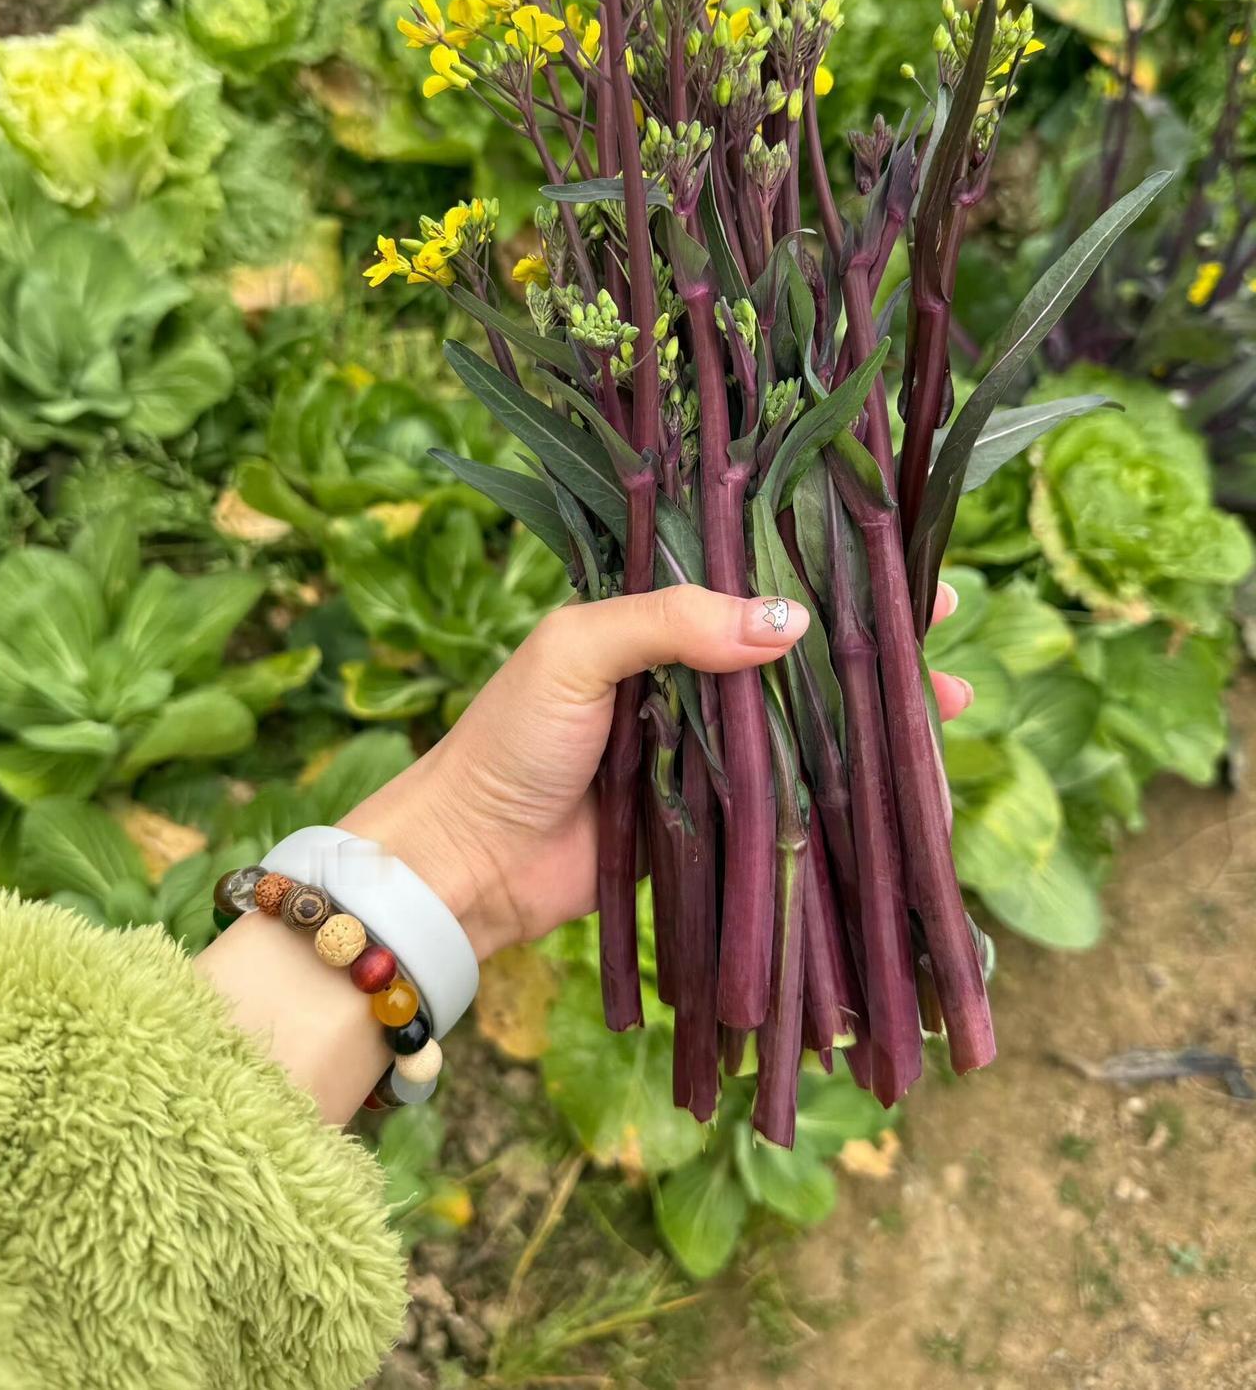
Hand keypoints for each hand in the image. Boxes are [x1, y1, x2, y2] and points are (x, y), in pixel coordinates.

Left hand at [342, 582, 969, 959]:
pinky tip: (902, 786)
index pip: (759, 578)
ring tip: (952, 708)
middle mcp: (693, 676)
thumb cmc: (510, 740)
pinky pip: (795, 797)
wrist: (472, 860)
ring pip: (812, 722)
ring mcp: (711, 749)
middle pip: (803, 651)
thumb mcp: (578, 648)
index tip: (901, 563)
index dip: (829, 568)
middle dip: (878, 644)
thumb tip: (791, 622)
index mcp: (658, 619)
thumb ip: (674, 621)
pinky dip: (850, 789)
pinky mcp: (718, 818)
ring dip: (880, 715)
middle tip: (949, 638)